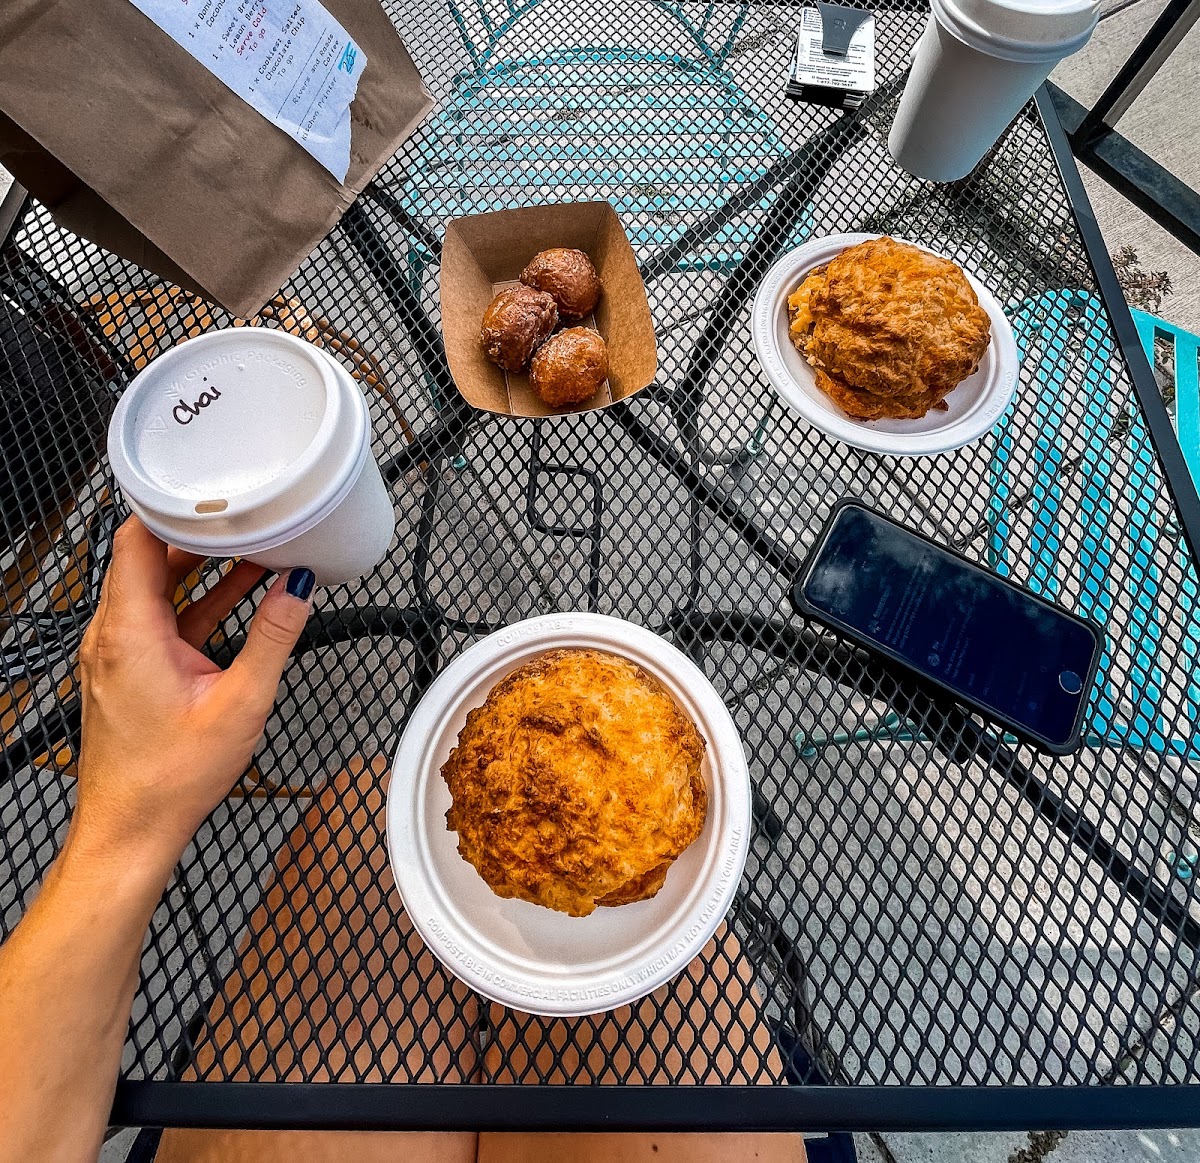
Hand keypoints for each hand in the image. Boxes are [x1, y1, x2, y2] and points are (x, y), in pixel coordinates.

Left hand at [71, 517, 313, 876]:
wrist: (132, 828)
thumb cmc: (170, 778)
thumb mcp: (241, 703)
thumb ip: (272, 640)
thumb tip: (297, 592)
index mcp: (131, 633)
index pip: (135, 540)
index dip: (169, 508)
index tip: (209, 491)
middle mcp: (113, 636)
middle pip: (146, 558)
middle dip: (196, 533)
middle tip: (243, 515)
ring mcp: (117, 653)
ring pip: (154, 588)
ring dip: (198, 568)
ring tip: (249, 548)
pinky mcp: (128, 670)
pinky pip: (160, 618)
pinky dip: (194, 601)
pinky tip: (234, 596)